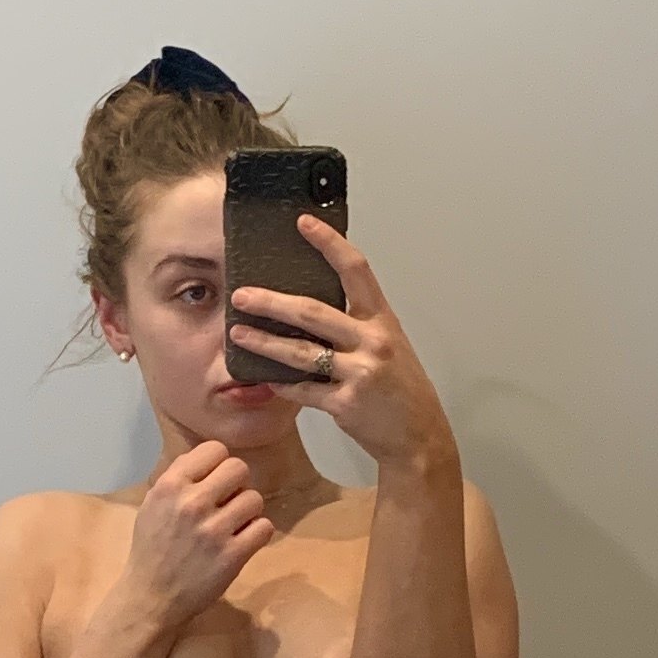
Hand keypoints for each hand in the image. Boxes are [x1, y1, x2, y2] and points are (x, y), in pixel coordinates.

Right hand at [119, 440, 275, 630]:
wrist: (150, 598)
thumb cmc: (152, 549)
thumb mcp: (153, 504)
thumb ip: (180, 479)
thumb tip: (210, 459)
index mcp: (170, 486)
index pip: (214, 449)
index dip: (219, 464)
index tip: (215, 481)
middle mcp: (192, 503)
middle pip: (239, 468)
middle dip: (237, 485)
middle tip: (228, 503)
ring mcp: (213, 531)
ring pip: (255, 498)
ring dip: (248, 511)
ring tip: (234, 525)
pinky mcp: (232, 556)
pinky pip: (265, 527)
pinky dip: (257, 533)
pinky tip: (243, 541)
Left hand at [228, 221, 455, 475]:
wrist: (419, 434)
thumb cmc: (400, 387)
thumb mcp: (387, 344)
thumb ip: (356, 323)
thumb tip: (308, 306)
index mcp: (382, 320)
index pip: (356, 270)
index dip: (329, 243)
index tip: (303, 223)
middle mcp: (374, 341)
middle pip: (313, 312)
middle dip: (271, 302)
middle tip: (241, 294)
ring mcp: (361, 373)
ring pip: (301, 353)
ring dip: (264, 342)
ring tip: (238, 333)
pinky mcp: (346, 404)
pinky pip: (303, 390)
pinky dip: (282, 384)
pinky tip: (265, 378)